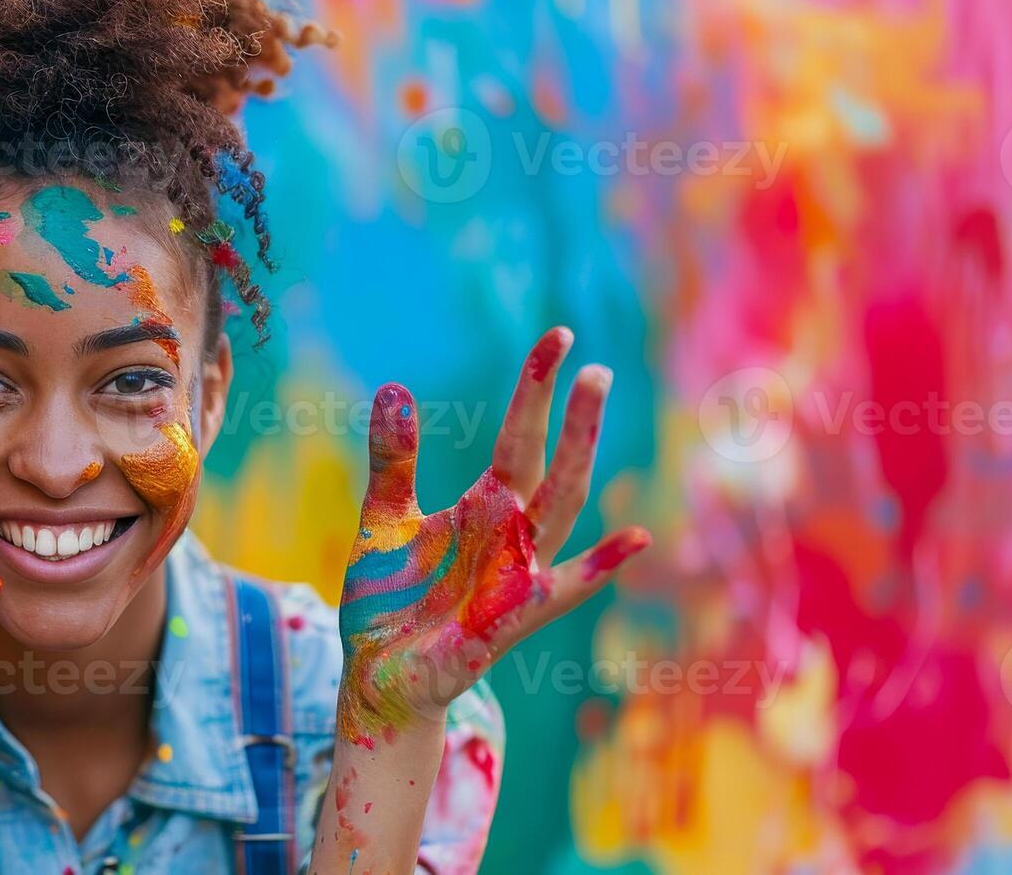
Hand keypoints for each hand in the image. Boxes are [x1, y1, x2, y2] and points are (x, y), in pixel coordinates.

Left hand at [336, 327, 648, 744]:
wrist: (377, 674)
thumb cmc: (390, 602)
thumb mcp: (383, 519)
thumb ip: (393, 460)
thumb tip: (393, 387)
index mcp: (485, 507)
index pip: (518, 437)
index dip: (536, 390)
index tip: (558, 338)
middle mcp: (510, 535)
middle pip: (551, 465)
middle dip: (572, 417)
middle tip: (591, 366)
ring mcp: (516, 574)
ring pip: (561, 509)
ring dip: (579, 457)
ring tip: (596, 403)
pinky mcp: (509, 618)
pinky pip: (562, 589)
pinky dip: (596, 568)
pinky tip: (634, 540)